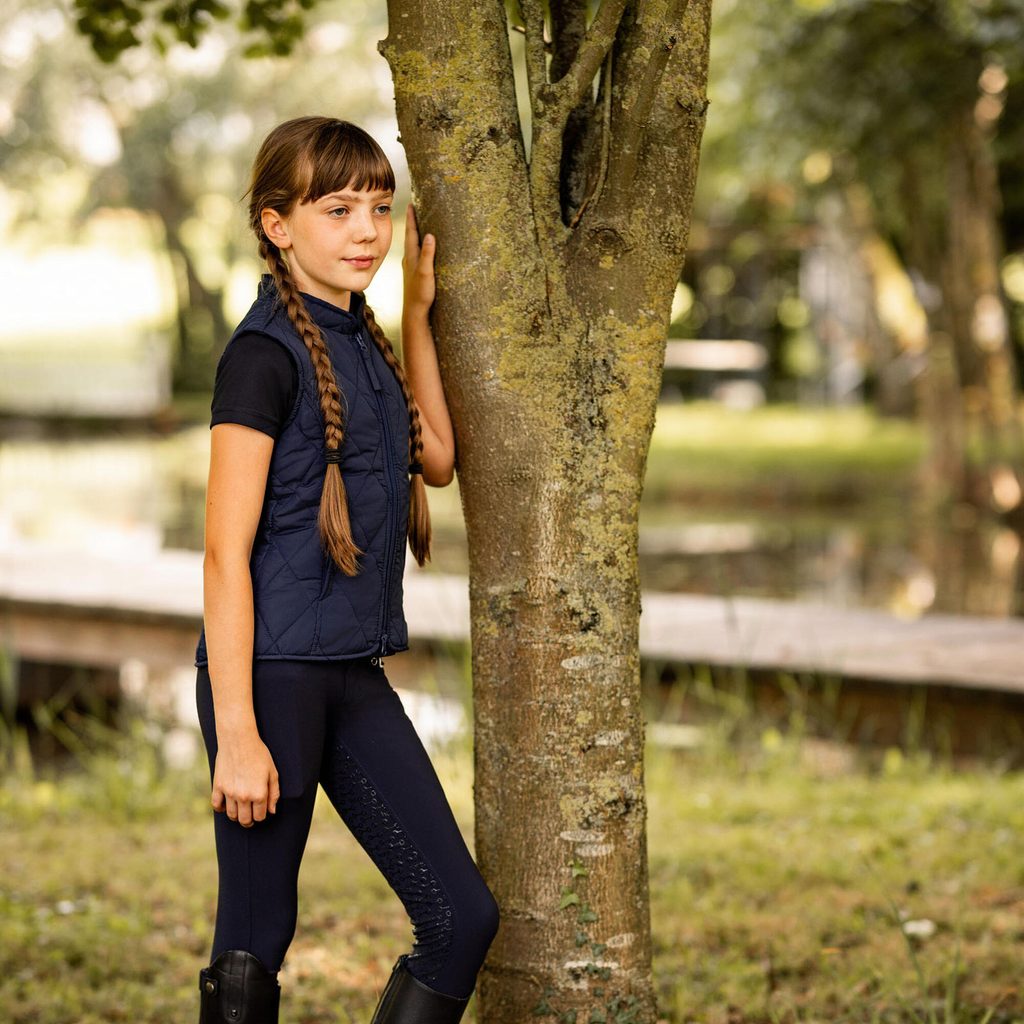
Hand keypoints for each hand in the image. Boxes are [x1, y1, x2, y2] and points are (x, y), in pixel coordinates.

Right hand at [210, 735, 279, 827]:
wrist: (239, 740)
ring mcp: (229, 792)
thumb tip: (272, 811)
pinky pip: (216, 805)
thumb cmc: (259, 754)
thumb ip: (274, 793)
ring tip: (240, 810)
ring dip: (236, 816)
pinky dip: (221, 808)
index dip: (261, 815)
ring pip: (231, 815)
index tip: (261, 811)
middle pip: (244, 820)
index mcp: (259, 794)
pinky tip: (226, 805)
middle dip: (249, 821)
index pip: (259, 816)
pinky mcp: (217, 786)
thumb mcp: (272, 772)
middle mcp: (243, 796)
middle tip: (250, 817)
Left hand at [403, 203, 434, 317]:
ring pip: (413, 246)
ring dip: (416, 234)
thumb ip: (427, 254)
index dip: (411, 218)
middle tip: (414, 208)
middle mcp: (409, 260)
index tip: (410, 203)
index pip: (411, 232)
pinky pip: (416, 255)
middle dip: (413, 222)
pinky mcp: (415, 275)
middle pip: (411, 236)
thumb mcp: (426, 273)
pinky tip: (422, 250)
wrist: (414, 313)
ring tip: (420, 225)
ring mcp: (411, 268)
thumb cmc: (420, 294)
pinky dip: (418, 247)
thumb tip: (429, 235)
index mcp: (411, 256)